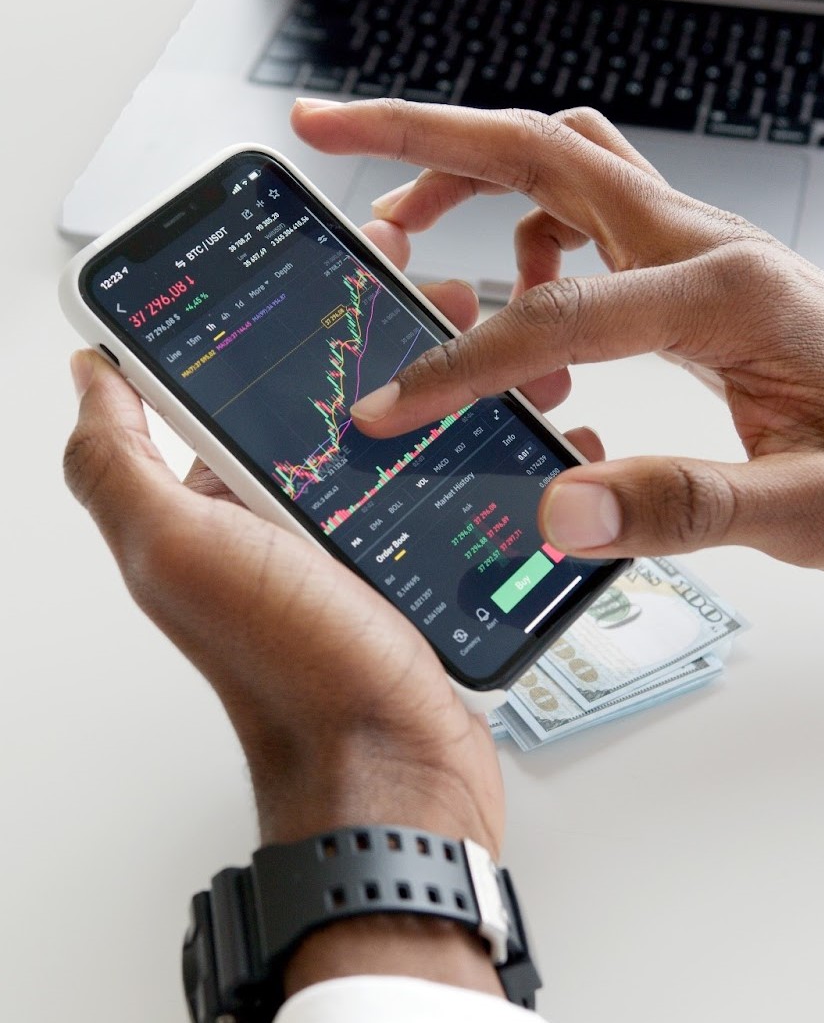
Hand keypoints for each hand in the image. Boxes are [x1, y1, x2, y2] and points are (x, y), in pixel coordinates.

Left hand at [64, 221, 511, 995]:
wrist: (391, 770)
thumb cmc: (289, 664)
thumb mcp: (176, 548)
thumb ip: (116, 463)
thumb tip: (85, 372)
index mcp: (218, 497)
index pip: (246, 377)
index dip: (289, 313)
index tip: (343, 264)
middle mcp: (280, 515)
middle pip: (337, 395)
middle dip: (392, 336)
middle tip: (449, 300)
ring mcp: (352, 541)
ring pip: (405, 432)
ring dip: (453, 384)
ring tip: (508, 353)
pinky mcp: (412, 567)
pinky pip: (446, 487)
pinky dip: (484, 450)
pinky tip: (527, 424)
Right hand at [292, 99, 823, 577]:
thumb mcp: (819, 512)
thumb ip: (691, 509)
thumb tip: (560, 511)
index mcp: (728, 295)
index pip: (557, 314)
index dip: (460, 361)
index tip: (389, 405)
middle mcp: (704, 245)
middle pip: (540, 150)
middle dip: (421, 134)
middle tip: (326, 130)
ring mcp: (695, 245)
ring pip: (558, 163)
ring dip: (465, 172)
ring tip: (398, 234)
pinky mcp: (688, 267)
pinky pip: (583, 213)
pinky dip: (520, 234)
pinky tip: (516, 303)